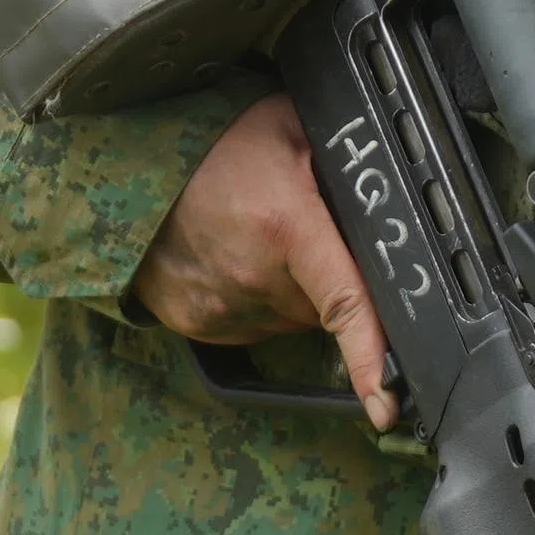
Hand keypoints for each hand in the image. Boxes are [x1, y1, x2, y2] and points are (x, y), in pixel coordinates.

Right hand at [131, 93, 395, 426]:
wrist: (136, 165)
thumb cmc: (220, 144)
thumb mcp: (293, 127)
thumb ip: (348, 164)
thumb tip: (397, 203)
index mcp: (287, 227)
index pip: (345, 303)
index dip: (371, 358)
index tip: (386, 407)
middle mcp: (253, 276)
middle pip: (323, 309)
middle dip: (325, 279)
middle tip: (298, 230)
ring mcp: (220, 306)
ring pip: (290, 321)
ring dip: (291, 293)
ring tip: (260, 240)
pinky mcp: (197, 323)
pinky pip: (253, 328)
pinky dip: (256, 303)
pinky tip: (236, 261)